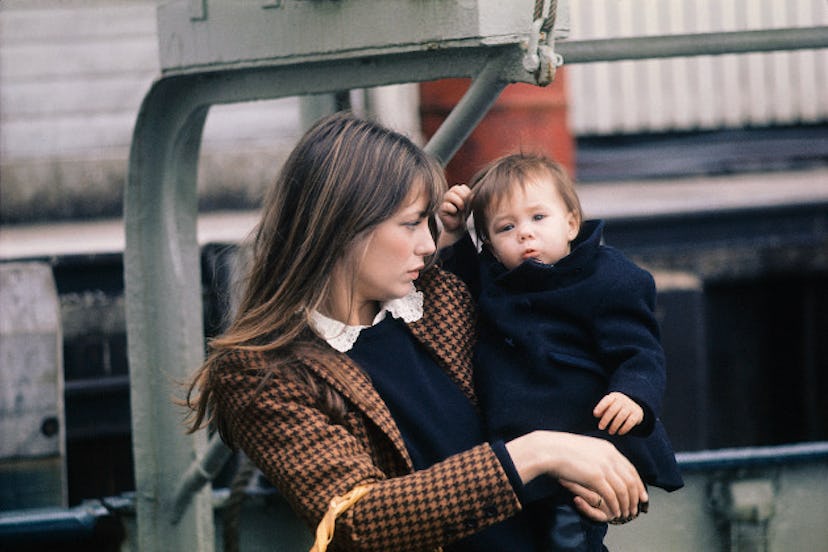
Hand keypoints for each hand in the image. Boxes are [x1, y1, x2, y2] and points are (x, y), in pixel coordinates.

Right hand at [437, 185, 471, 236]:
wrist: (457, 226)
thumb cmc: (463, 215)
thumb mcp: (469, 206)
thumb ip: (470, 199)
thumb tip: (472, 195)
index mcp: (456, 193)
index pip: (461, 187)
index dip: (467, 192)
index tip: (470, 201)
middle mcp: (449, 195)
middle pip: (454, 188)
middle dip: (463, 196)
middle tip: (466, 205)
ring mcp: (443, 202)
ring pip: (449, 195)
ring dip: (458, 201)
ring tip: (461, 208)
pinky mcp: (440, 210)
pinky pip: (445, 205)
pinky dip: (452, 208)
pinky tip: (455, 212)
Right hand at [505, 431, 647, 521]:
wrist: (549, 449)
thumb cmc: (561, 448)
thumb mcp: (585, 448)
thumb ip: (596, 456)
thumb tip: (601, 465)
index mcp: (608, 448)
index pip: (630, 468)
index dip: (638, 483)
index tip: (641, 494)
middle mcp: (610, 457)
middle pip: (631, 480)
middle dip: (636, 497)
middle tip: (636, 508)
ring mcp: (604, 467)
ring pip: (624, 490)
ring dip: (626, 504)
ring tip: (625, 513)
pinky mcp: (596, 477)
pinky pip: (612, 496)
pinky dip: (616, 506)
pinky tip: (614, 512)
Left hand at [593, 392, 643, 435]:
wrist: (634, 407)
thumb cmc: (616, 407)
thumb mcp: (610, 405)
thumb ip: (603, 409)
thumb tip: (596, 414)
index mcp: (614, 396)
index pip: (607, 400)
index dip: (600, 407)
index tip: (595, 415)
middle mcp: (623, 400)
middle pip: (613, 410)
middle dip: (605, 420)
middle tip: (601, 427)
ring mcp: (631, 406)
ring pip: (621, 417)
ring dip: (614, 426)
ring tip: (610, 432)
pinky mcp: (637, 414)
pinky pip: (630, 422)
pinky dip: (624, 428)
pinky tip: (619, 432)